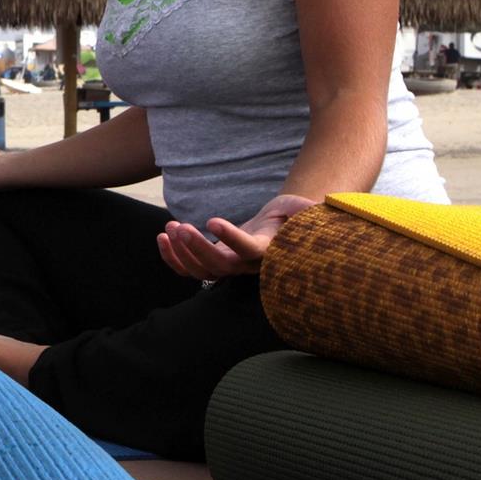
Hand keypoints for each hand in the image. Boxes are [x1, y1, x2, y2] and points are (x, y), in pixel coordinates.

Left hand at [156, 193, 316, 280]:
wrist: (278, 228)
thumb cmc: (291, 218)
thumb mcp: (300, 210)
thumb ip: (307, 211)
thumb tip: (318, 207)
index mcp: (267, 251)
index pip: (248, 249)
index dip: (230, 238)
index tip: (212, 220)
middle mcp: (247, 265)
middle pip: (219, 266)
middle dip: (197, 248)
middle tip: (180, 227)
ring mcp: (230, 267)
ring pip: (202, 272)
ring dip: (181, 252)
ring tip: (170, 227)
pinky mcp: (215, 264)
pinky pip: (190, 271)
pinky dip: (172, 259)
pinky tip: (162, 237)